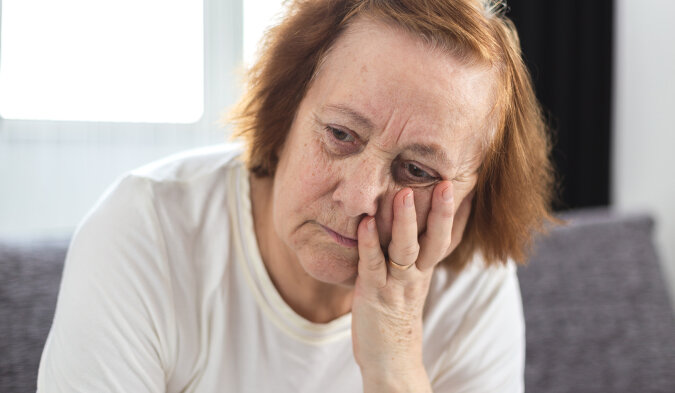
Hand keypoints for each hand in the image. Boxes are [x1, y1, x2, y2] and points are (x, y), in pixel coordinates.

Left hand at [351, 181, 472, 391]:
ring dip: (405, 221)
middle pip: (435, 240)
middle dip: (441, 212)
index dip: (453, 212)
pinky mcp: (373, 293)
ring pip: (406, 249)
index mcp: (426, 269)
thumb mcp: (412, 280)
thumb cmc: (397, 312)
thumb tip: (416, 228)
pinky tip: (366, 223)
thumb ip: (415, 254)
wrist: (389, 358)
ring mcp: (396, 284)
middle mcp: (416, 274)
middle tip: (446, 183)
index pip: (445, 237)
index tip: (459, 183)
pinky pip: (373, 264)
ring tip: (404, 194)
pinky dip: (370, 242)